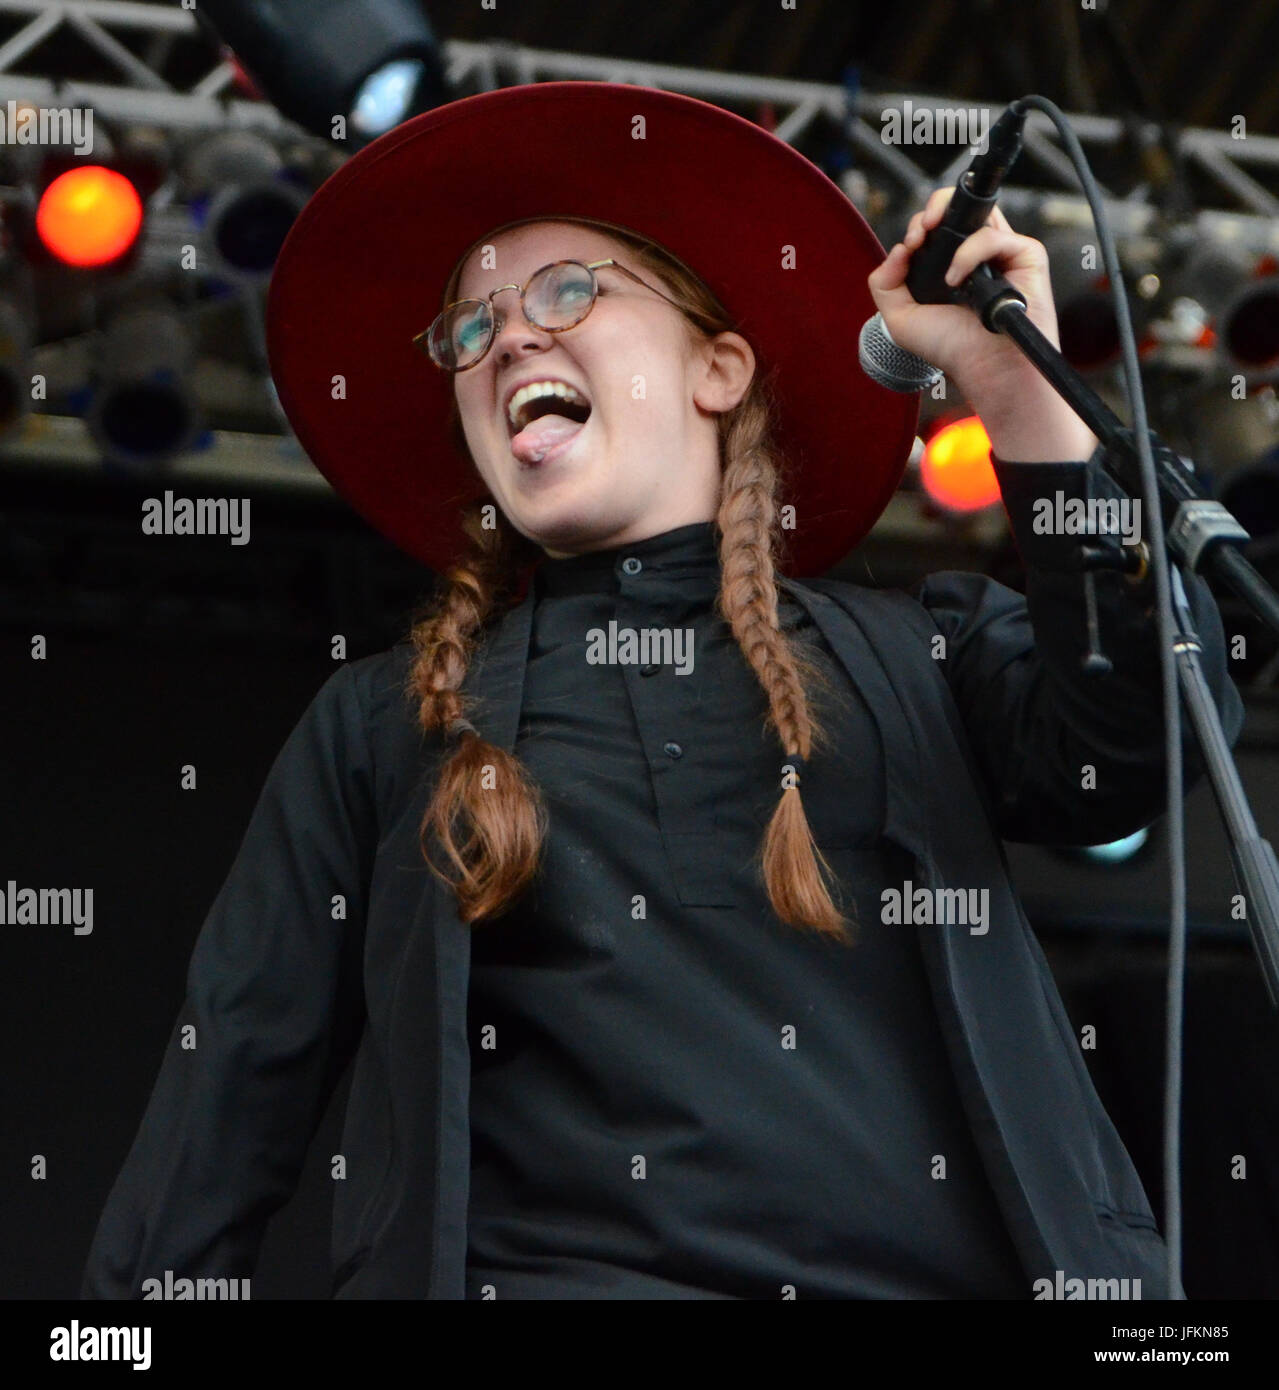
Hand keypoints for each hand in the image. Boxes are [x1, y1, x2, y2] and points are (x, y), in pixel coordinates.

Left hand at [867, 186, 1097, 461]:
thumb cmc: (951, 348)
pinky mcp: (1025, 255)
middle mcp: (978, 254)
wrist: (983, 368)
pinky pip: (993, 236)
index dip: (920, 225)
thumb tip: (899, 249)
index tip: (909, 245)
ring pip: (980, 211)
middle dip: (933, 208)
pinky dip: (969, 253)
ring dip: (947, 218)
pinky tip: (957, 280)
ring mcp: (1002, 253)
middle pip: (959, 207)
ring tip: (929, 244)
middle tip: (920, 230)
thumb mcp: (901, 319)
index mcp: (951, 264)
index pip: (937, 226)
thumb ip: (885, 283)